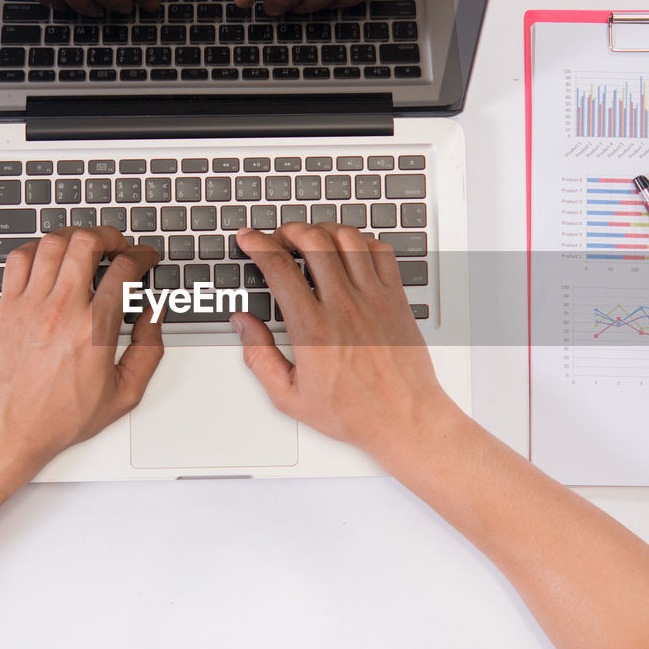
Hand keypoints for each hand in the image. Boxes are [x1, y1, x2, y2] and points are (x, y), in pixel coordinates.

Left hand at [0, 226, 163, 467]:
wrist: (9, 430)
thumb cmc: (59, 417)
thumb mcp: (124, 394)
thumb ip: (149, 351)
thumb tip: (154, 316)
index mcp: (95, 329)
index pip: (124, 270)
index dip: (142, 256)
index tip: (145, 258)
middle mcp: (62, 309)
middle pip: (87, 243)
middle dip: (109, 235)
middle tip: (117, 244)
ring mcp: (31, 305)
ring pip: (52, 244)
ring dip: (74, 236)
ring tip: (85, 245)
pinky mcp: (7, 307)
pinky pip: (19, 259)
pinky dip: (36, 248)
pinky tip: (48, 258)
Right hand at [230, 222, 453, 457]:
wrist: (404, 418)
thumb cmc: (354, 412)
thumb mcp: (290, 397)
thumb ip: (259, 358)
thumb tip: (244, 325)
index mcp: (312, 328)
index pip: (279, 267)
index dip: (257, 244)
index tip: (249, 238)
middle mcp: (343, 306)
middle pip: (312, 240)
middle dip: (288, 229)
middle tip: (279, 239)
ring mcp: (373, 298)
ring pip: (346, 238)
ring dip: (323, 230)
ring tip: (311, 239)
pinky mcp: (396, 298)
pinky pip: (380, 250)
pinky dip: (361, 240)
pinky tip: (349, 251)